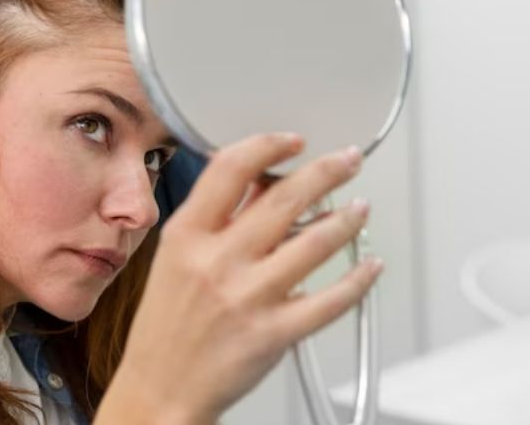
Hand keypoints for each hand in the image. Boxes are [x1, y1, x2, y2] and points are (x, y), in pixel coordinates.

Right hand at [97, 134, 382, 423]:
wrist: (161, 388)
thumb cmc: (166, 326)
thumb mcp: (174, 259)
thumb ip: (215, 221)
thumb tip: (260, 184)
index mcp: (186, 236)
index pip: (230, 169)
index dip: (269, 146)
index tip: (292, 141)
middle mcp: (218, 261)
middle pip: (284, 198)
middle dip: (327, 171)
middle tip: (347, 161)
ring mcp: (248, 297)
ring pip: (316, 242)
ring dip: (347, 218)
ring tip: (359, 208)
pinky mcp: (274, 332)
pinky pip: (331, 299)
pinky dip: (358, 278)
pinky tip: (368, 265)